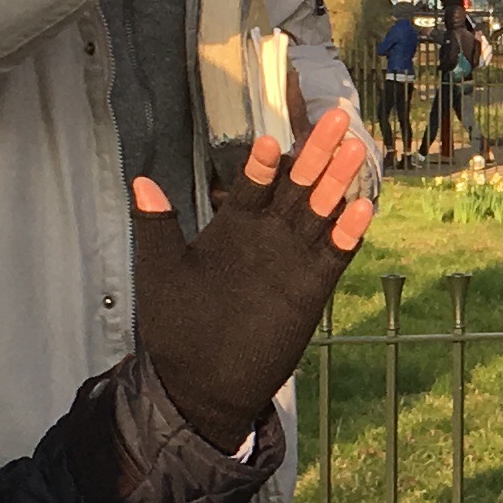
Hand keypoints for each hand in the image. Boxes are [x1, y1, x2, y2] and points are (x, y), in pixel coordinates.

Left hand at [129, 106, 374, 448]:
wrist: (201, 384)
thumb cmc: (175, 327)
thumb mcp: (159, 272)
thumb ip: (157, 226)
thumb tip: (140, 180)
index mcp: (232, 226)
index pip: (252, 184)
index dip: (263, 163)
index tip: (271, 140)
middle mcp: (267, 237)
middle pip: (298, 186)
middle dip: (317, 153)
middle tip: (337, 118)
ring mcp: (292, 260)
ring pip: (322, 213)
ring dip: (339, 184)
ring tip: (356, 152)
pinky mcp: (311, 289)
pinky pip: (335, 256)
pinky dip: (348, 234)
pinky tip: (362, 209)